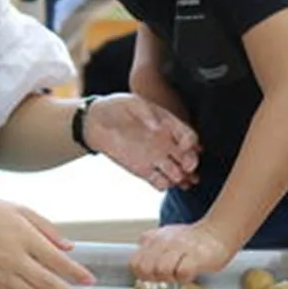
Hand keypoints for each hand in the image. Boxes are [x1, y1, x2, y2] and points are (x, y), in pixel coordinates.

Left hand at [84, 94, 199, 189]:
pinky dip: (165, 184)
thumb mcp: (132, 103)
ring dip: (182, 179)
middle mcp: (166, 144)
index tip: (185, 147)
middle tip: (187, 168)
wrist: (95, 122)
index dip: (192, 144)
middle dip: (191, 164)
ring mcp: (156, 158)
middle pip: (189, 158)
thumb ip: (146, 113)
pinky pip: (161, 182)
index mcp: (169, 125)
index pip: (189, 137)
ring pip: (178, 173)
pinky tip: (164, 182)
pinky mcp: (144, 170)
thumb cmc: (116, 107)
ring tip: (181, 180)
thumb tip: (157, 127)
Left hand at [129, 220, 235, 282]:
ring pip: (161, 270)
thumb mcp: (164, 239)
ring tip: (179, 273)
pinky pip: (182, 272)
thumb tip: (138, 265)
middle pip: (145, 269)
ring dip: (170, 278)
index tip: (153, 276)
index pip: (134, 263)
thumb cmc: (191, 241)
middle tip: (167, 276)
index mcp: (153, 238)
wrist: (217, 231)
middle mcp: (163, 241)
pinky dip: (185, 278)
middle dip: (155, 278)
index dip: (143, 274)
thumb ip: (149, 249)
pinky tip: (190, 273)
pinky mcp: (196, 256)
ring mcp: (179, 247)